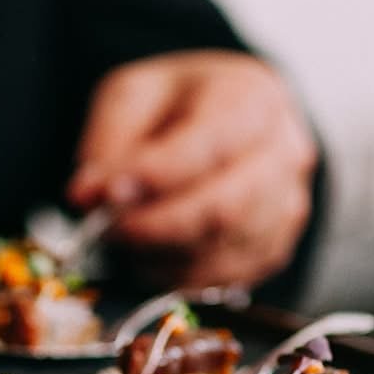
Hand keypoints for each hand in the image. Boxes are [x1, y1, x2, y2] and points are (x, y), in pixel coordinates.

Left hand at [67, 50, 316, 290]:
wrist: (222, 121)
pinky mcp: (274, 247)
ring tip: (126, 238)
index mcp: (253, 98)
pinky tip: (153, 255)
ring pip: (224, 248)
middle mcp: (284, 154)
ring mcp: (286, 205)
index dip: (155, 177)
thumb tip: (86, 197)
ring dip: (163, 254)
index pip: (210, 145)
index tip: (106, 194)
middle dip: (155, 226)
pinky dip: (180, 274)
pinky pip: (227, 277)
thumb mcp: (133, 95)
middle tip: (107, 228)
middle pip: (225, 208)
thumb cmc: (178, 105)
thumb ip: (109, 141)